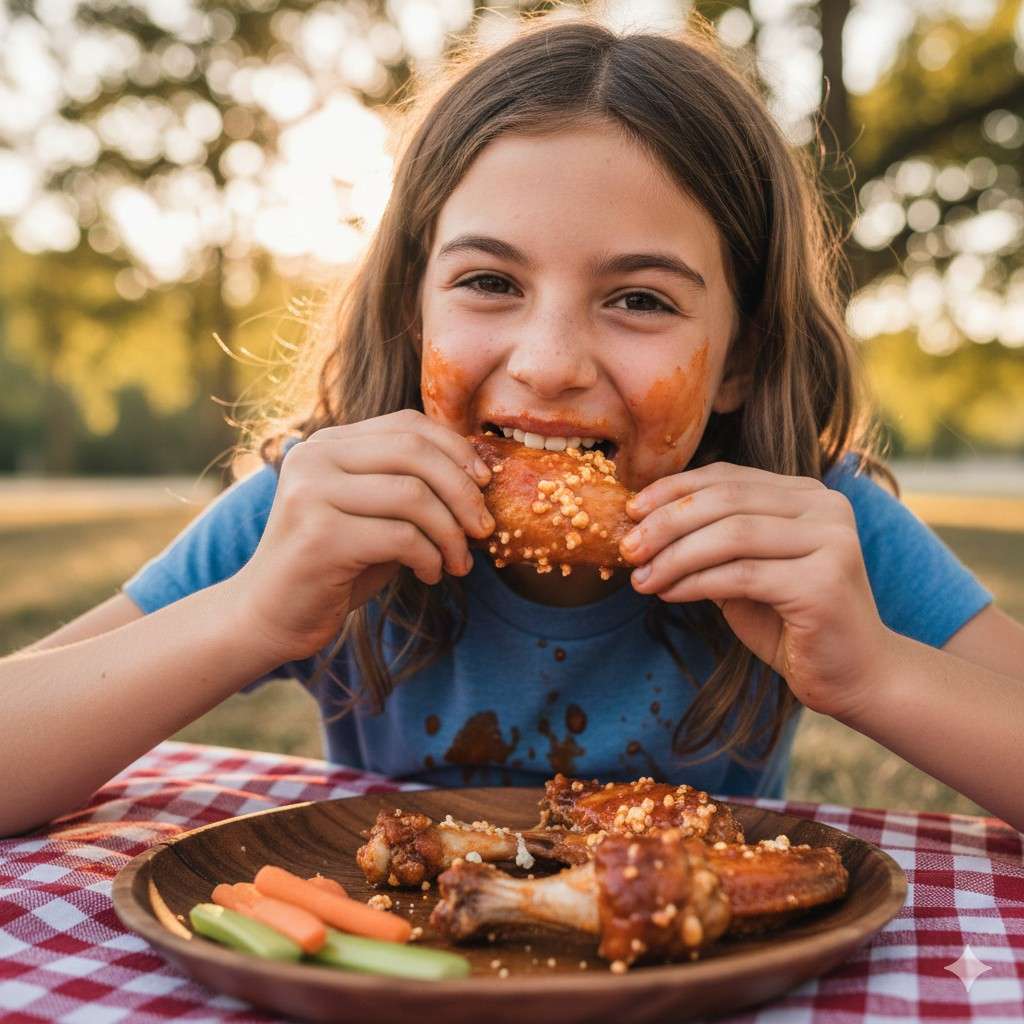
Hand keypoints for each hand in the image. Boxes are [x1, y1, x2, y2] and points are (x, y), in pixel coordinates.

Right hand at [228, 410, 494, 663]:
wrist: (271, 616)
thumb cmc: (333, 566)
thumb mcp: (374, 514)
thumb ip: (410, 487)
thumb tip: (479, 477)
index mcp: (328, 443)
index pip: (407, 425)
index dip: (456, 450)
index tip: (486, 483)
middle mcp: (314, 458)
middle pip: (415, 452)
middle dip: (463, 491)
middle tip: (483, 528)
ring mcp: (312, 494)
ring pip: (413, 494)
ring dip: (450, 533)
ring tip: (458, 562)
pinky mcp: (319, 536)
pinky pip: (402, 537)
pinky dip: (430, 557)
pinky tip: (430, 575)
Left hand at [618, 461, 891, 720]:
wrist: (856, 677)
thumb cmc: (793, 624)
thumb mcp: (745, 572)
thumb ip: (711, 544)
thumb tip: (644, 526)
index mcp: (807, 495)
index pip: (727, 477)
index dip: (673, 489)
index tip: (631, 509)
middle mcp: (825, 507)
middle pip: (725, 500)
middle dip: (665, 522)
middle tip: (627, 548)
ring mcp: (831, 542)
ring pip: (729, 535)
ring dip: (674, 557)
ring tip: (641, 580)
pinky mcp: (823, 583)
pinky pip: (740, 575)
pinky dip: (694, 583)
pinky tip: (669, 594)